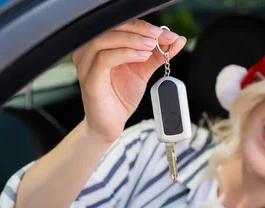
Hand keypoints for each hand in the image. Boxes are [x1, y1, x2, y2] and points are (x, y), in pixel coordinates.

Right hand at [73, 19, 186, 142]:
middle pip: (110, 27)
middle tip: (159, 35)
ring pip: (104, 40)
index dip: (142, 25)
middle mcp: (89, 52)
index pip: (119, 25)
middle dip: (139, 29)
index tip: (164, 32)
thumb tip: (177, 39)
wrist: (109, 125)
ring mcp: (87, 66)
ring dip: (132, 40)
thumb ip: (157, 54)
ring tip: (152, 46)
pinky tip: (142, 57)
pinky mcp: (90, 81)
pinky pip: (104, 59)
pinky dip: (125, 54)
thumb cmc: (120, 97)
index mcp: (100, 46)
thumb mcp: (142, 71)